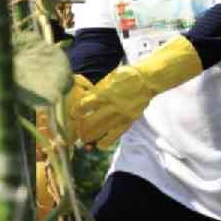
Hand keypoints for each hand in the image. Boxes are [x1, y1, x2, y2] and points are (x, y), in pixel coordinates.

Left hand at [74, 36, 201, 148]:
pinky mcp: (128, 121)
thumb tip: (84, 98)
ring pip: (100, 131)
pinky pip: (115, 136)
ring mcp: (120, 115)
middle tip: (75, 130)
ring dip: (89, 136)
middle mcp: (110, 106)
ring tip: (83, 139)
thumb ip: (97, 90)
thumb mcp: (109, 78)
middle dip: (80, 128)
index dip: (75, 112)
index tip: (73, 114)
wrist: (147, 80)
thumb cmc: (126, 76)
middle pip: (89, 122)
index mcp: (104, 93)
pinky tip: (99, 144)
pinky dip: (105, 142)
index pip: (83, 106)